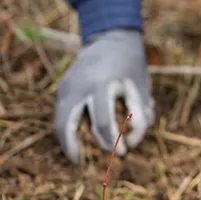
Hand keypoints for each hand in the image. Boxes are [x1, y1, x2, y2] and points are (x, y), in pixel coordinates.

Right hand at [54, 29, 153, 163]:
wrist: (112, 36)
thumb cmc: (131, 64)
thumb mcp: (142, 87)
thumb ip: (141, 115)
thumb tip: (132, 143)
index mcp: (102, 84)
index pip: (102, 121)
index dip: (113, 141)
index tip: (123, 153)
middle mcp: (79, 85)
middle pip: (66, 124)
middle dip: (72, 147)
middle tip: (80, 163)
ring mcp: (66, 85)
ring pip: (58, 120)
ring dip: (66, 140)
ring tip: (76, 155)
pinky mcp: (62, 86)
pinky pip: (61, 112)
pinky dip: (66, 127)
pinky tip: (77, 137)